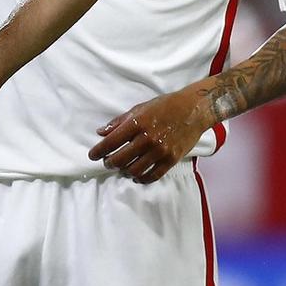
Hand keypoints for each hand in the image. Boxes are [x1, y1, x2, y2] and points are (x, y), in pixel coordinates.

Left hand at [90, 88, 213, 182]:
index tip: (92, 155)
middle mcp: (147, 139)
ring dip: (124, 171)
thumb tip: (101, 132)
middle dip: (109, 163)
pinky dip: (142, 179)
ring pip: (134, 170)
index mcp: (136, 124)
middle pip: (120, 160)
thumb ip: (119, 122)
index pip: (110, 143)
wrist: (193, 110)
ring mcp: (160, 151)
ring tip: (121, 168)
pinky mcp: (171, 159)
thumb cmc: (165, 106)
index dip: (98, 151)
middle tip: (107, 162)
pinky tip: (136, 176)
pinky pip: (153, 175)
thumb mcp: (139, 108)